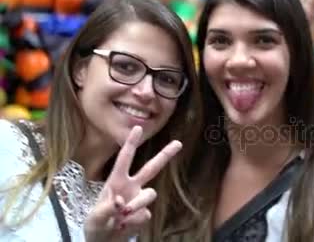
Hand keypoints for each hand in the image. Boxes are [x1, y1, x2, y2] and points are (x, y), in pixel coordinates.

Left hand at [84, 126, 182, 241]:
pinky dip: (133, 222)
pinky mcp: (144, 214)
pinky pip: (145, 214)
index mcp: (116, 181)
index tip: (138, 127)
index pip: (124, 159)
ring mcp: (139, 200)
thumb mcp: (94, 218)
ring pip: (150, 195)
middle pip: (151, 168)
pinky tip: (124, 226)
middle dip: (164, 155)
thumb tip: (121, 202)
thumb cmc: (96, 226)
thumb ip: (106, 209)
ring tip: (122, 217)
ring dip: (137, 205)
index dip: (131, 143)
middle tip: (178, 143)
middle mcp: (131, 187)